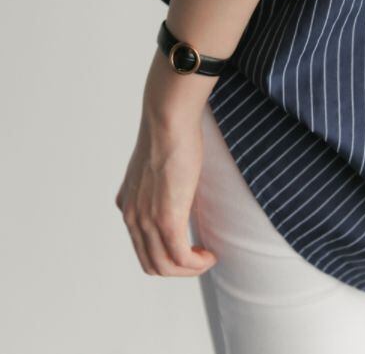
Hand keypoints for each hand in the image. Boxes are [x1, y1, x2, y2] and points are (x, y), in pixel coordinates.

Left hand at [115, 49, 218, 275]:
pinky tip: (209, 255)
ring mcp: (147, 221)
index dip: (167, 254)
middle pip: (151, 264)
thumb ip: (161, 182)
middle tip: (201, 257)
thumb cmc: (169, 134)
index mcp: (128, 205)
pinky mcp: (166, 220)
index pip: (142, 247)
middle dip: (178, 268)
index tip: (190, 247)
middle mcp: (132, 217)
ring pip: (165, 267)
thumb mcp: (158, 165)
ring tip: (207, 258)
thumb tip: (179, 185)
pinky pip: (180, 258)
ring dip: (189, 269)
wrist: (167, 122)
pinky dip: (196, 263)